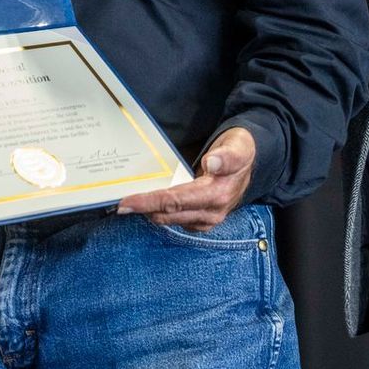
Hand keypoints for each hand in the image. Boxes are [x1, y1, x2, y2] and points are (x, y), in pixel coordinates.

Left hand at [115, 126, 254, 230]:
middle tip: (118, 204)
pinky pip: (175, 220)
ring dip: (149, 212)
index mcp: (217, 195)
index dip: (149, 202)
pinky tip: (147, 205)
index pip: (175, 201)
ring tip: (128, 205)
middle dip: (143, 209)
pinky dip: (159, 213)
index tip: (126, 203)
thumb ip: (227, 156)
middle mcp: (211, 212)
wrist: (250, 163)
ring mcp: (206, 219)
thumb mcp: (238, 147)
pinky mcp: (201, 220)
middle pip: (168, 214)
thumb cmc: (239, 151)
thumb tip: (211, 164)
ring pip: (170, 219)